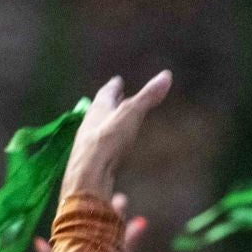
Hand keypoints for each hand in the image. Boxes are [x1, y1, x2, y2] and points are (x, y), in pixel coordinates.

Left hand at [63, 71, 171, 199]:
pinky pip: (97, 148)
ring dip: (106, 123)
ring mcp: (85, 144)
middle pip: (99, 110)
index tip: (117, 81)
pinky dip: (105, 143)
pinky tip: (110, 150)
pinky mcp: (87, 162)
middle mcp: (88, 123)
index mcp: (98, 108)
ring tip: (115, 121)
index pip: (106, 92)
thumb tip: (166, 75)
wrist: (88, 176)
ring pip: (97, 128)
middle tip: (117, 99)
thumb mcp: (132, 113)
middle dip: (109, 104)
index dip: (114, 86)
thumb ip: (147, 97)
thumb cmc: (109, 139)